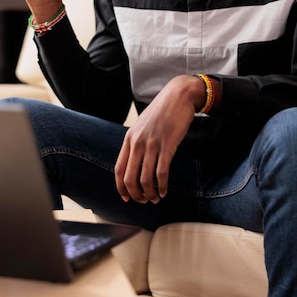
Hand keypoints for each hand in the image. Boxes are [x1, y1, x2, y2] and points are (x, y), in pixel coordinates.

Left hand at [114, 75, 205, 203]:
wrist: (178, 96)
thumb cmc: (162, 112)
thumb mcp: (143, 126)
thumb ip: (137, 142)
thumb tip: (136, 162)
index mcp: (129, 138)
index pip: (119, 169)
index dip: (121, 187)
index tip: (126, 197)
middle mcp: (138, 142)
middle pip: (130, 178)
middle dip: (135, 195)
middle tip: (144, 201)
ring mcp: (152, 144)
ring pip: (145, 179)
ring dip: (150, 194)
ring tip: (155, 198)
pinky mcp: (167, 145)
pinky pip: (161, 173)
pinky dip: (162, 186)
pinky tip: (164, 192)